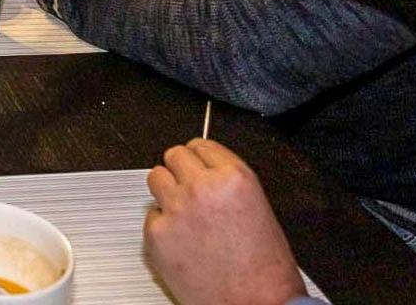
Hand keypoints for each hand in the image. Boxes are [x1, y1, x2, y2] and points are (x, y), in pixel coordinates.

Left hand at [144, 140, 306, 304]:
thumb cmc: (265, 271)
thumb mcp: (258, 209)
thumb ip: (228, 185)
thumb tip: (207, 172)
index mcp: (233, 178)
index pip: (201, 144)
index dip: (200, 158)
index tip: (198, 165)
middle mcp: (202, 188)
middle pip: (174, 155)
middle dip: (181, 171)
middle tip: (188, 190)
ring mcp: (176, 209)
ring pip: (155, 177)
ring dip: (166, 191)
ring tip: (182, 212)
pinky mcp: (157, 234)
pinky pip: (150, 216)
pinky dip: (161, 226)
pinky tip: (181, 241)